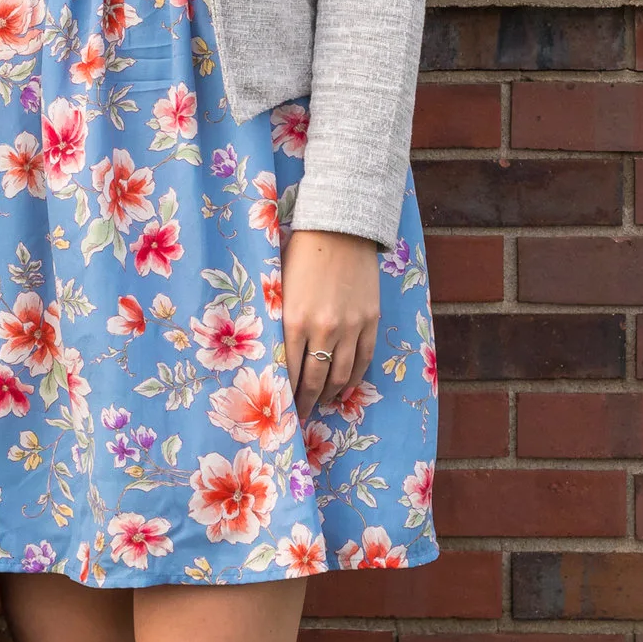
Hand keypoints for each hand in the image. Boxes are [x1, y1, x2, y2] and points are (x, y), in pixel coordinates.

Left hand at [282, 229, 381, 423]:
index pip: (287, 369)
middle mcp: (323, 328)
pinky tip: (344, 387)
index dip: (284, 392)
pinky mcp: (371, 320)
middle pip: (314, 378)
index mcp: (294, 319)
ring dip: (329, 393)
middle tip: (299, 414)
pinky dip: (354, 378)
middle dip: (305, 400)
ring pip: (341, 374)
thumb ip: (278, 319)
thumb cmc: (301, 252)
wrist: (341, 228)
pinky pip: (364, 359)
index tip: (280, 407)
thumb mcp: (280, 285)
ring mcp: (351, 326)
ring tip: (320, 402)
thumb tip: (271, 352)